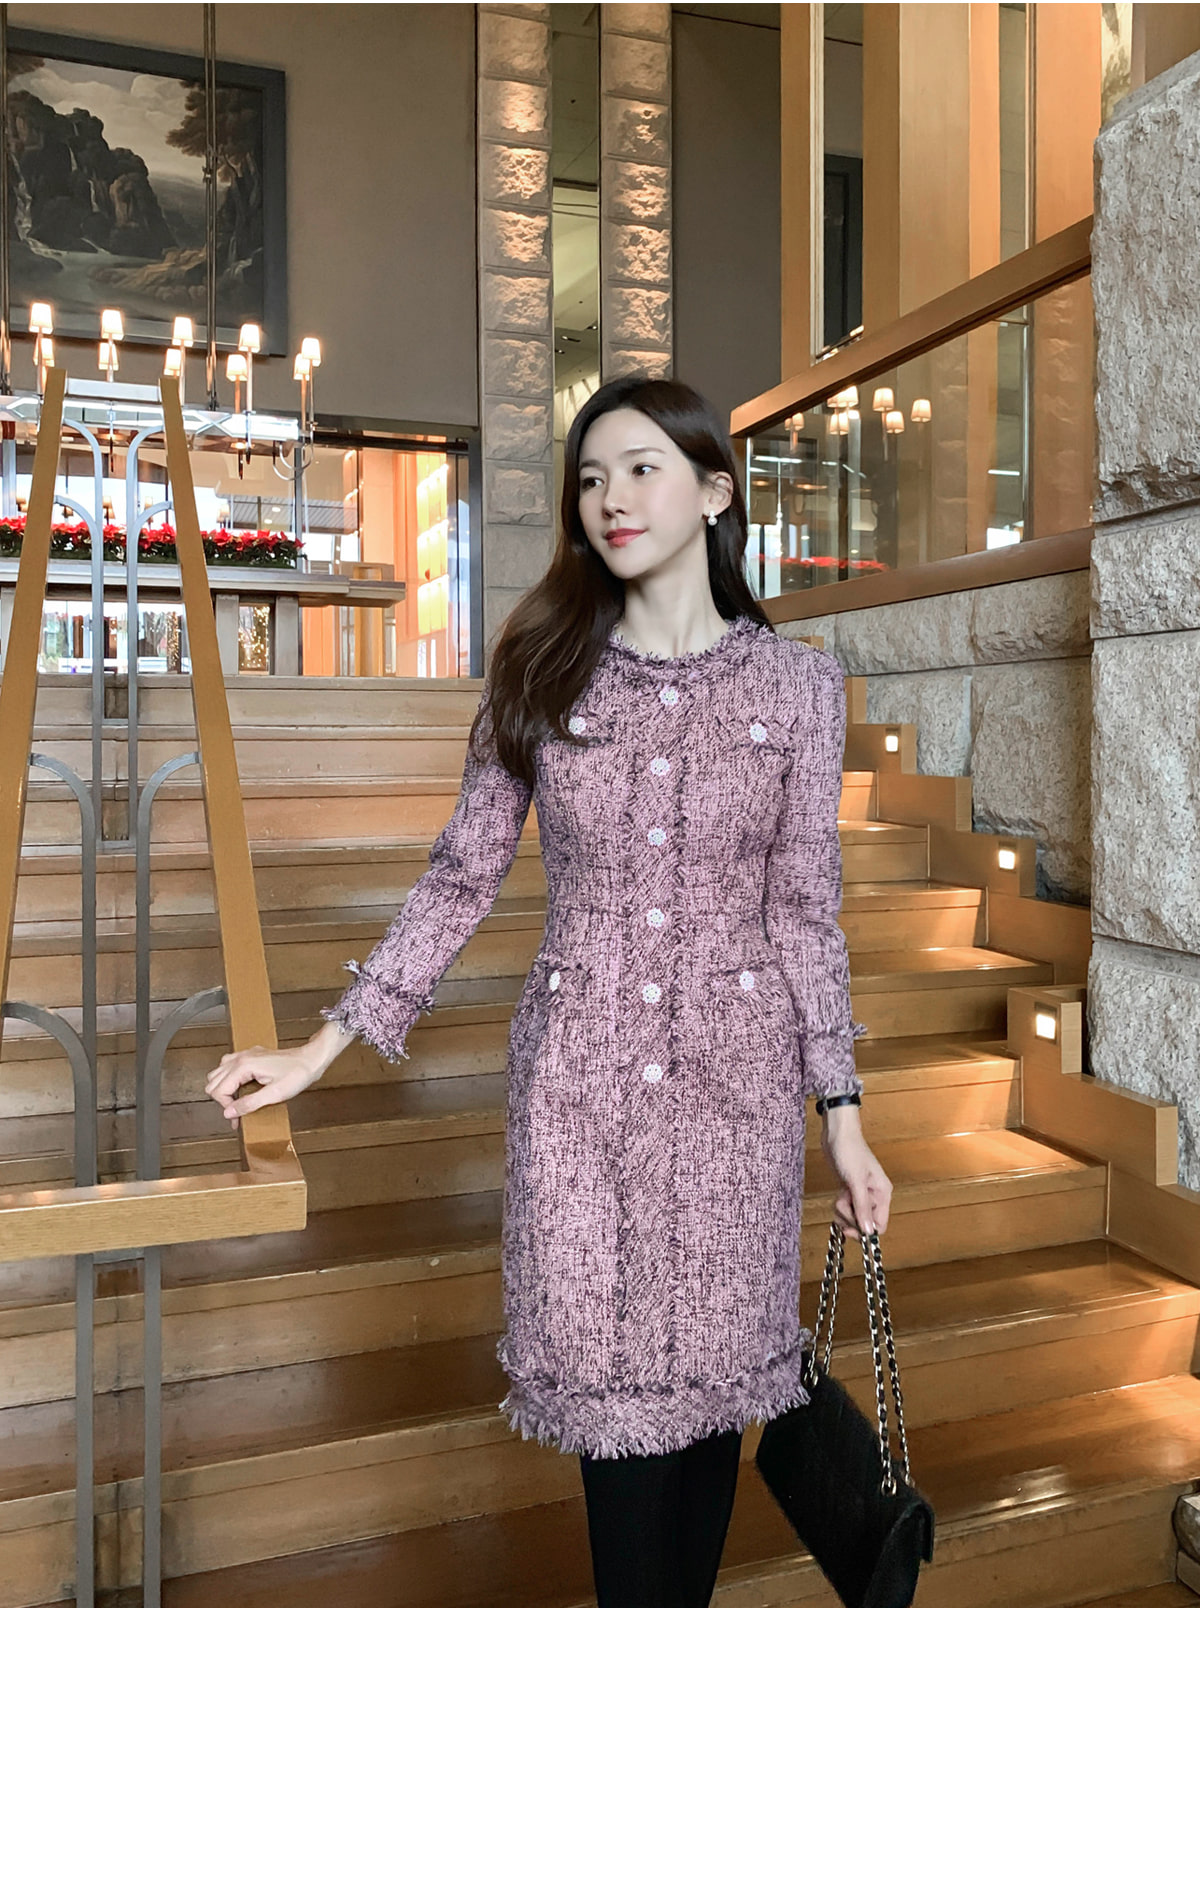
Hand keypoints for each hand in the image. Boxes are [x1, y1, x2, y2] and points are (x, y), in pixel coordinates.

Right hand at [204, 1042, 323, 1120]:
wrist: (311, 1059)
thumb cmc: (297, 1074)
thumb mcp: (275, 1094)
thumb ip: (249, 1103)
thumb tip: (229, 1113)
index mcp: (244, 1066)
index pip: (218, 1090)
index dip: (226, 1106)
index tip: (238, 1117)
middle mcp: (240, 1058)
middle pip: (213, 1081)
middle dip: (222, 1099)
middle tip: (237, 1111)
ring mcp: (245, 1055)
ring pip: (218, 1073)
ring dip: (223, 1089)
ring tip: (237, 1101)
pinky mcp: (250, 1056)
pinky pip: (228, 1066)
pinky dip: (228, 1079)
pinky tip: (240, 1088)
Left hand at [820, 1106, 891, 1241]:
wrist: (837, 1134)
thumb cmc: (849, 1151)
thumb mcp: (855, 1181)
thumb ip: (862, 1207)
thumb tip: (868, 1231)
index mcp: (883, 1194)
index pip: (879, 1225)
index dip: (864, 1231)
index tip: (849, 1229)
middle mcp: (874, 1196)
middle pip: (863, 1223)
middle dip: (849, 1216)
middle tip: (842, 1202)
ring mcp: (862, 1195)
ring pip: (852, 1217)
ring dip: (842, 1210)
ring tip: (840, 1194)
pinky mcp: (850, 1192)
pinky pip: (845, 1209)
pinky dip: (839, 1205)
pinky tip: (838, 1194)